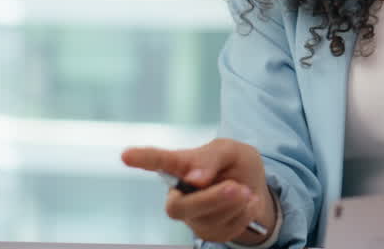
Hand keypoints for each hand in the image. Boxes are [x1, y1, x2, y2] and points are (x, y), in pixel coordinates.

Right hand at [122, 138, 275, 245]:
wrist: (256, 189)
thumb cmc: (235, 165)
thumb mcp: (230, 151)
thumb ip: (210, 158)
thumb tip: (194, 178)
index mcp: (180, 166)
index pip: (159, 163)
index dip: (143, 160)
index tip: (127, 155)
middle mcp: (179, 193)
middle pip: (179, 207)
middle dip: (211, 199)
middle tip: (236, 188)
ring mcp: (192, 216)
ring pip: (206, 219)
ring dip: (234, 205)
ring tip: (245, 190)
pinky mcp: (207, 232)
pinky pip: (225, 230)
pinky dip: (243, 215)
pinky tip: (247, 203)